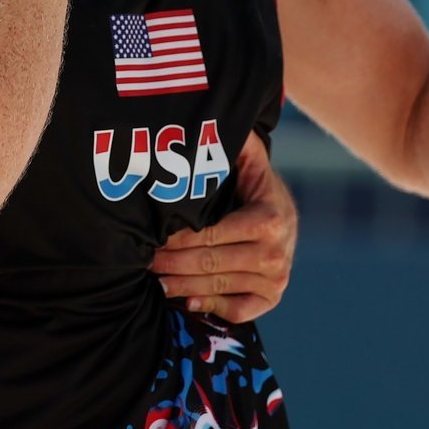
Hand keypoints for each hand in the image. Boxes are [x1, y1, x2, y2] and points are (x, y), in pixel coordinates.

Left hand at [151, 134, 296, 323]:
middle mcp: (276, 254)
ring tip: (154, 279)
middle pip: (209, 263)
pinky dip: (210, 306)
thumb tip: (216, 118)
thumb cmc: (254, 188)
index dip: (177, 238)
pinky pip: (237, 310)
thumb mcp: (250, 162)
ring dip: (181, 285)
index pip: (211, 235)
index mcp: (270, 219)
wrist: (284, 217)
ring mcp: (276, 280)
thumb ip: (237, 144)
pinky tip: (186, 299)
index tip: (151, 236)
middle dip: (170, 262)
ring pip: (217, 286)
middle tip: (143, 259)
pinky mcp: (272, 298)